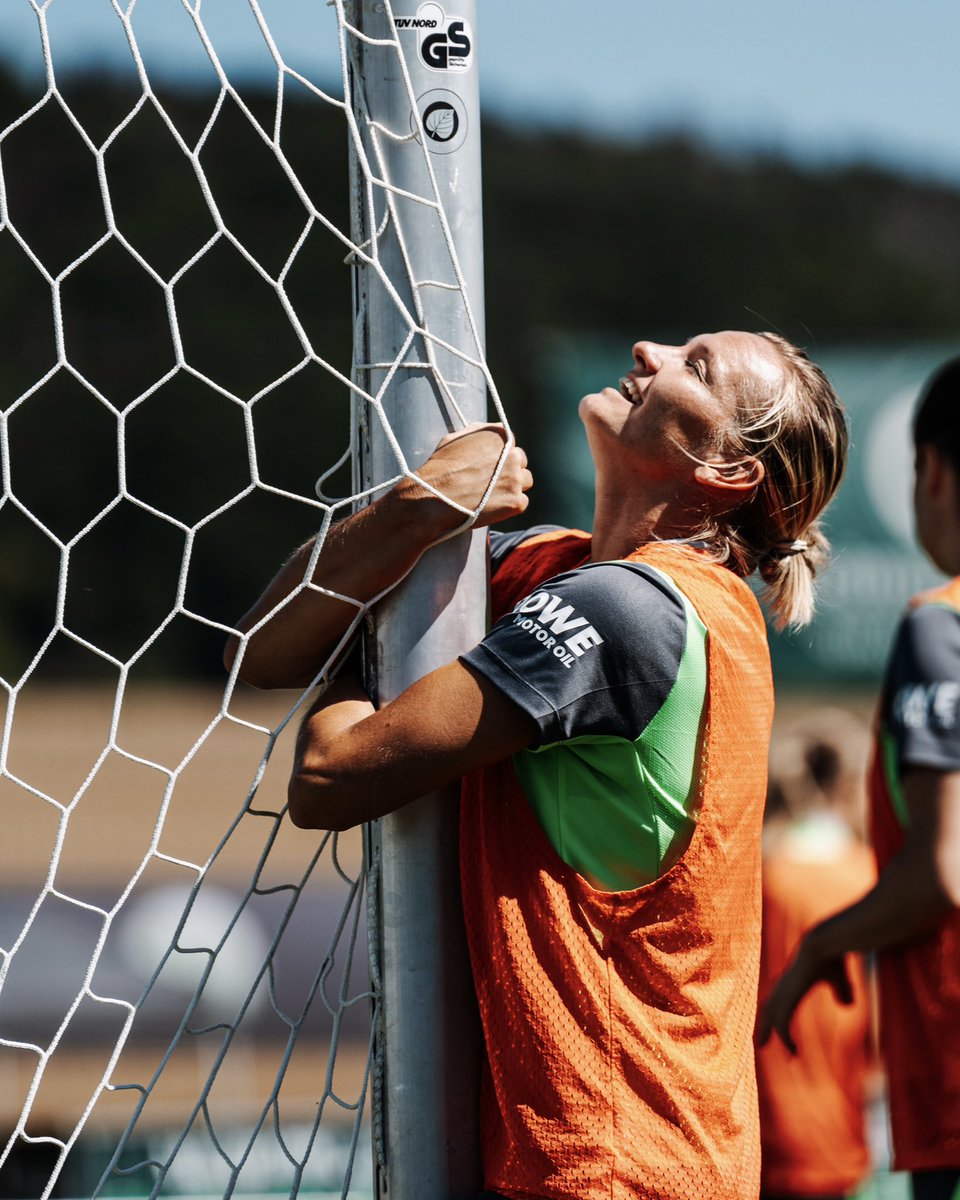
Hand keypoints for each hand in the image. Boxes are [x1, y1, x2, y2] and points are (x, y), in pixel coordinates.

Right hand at [402, 423, 532, 534]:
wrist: (435, 499)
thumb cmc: (440, 468)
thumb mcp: (454, 439)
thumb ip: (476, 432)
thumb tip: (484, 430)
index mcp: (500, 435)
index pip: (510, 443)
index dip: (500, 455)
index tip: (491, 464)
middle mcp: (512, 455)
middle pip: (520, 461)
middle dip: (509, 470)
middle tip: (492, 481)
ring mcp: (516, 479)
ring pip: (525, 481)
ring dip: (513, 487)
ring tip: (492, 495)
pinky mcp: (517, 501)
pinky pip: (522, 502)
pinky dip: (510, 505)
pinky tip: (492, 506)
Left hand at [756, 936, 853, 1055]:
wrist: (825, 944)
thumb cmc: (832, 957)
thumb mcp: (840, 979)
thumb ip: (842, 991)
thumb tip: (846, 1006)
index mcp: (792, 981)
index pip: (777, 1000)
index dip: (775, 1014)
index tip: (777, 1029)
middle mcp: (784, 986)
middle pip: (767, 1008)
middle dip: (762, 1025)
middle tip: (760, 1044)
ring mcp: (784, 991)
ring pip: (770, 1017)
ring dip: (766, 1033)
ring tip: (764, 1049)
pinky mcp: (789, 997)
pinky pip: (782, 1023)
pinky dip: (784, 1038)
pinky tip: (792, 1051)